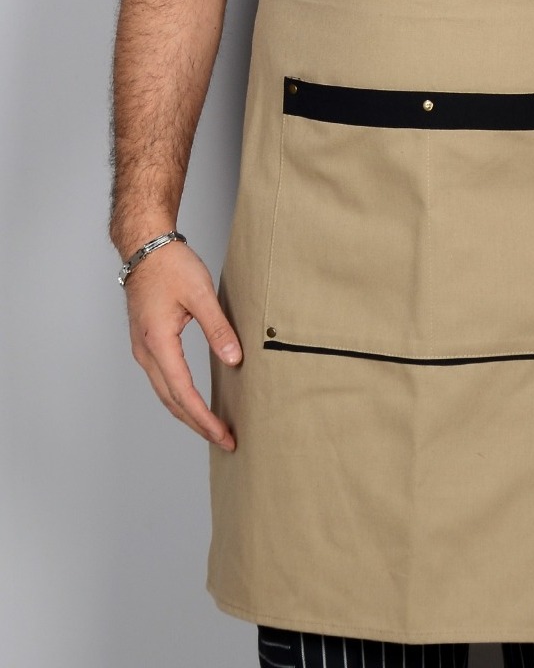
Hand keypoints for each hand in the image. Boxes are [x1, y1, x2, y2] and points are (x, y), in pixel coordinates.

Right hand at [124, 241, 241, 449]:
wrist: (145, 247)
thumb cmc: (171, 266)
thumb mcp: (200, 294)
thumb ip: (218, 328)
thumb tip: (234, 360)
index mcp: (158, 343)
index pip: (183, 393)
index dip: (204, 418)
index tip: (224, 434)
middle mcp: (146, 352)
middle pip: (172, 401)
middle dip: (198, 424)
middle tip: (225, 440)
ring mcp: (143, 350)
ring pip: (165, 393)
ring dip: (188, 413)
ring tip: (213, 428)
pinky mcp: (147, 344)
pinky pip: (163, 380)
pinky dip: (179, 397)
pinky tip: (195, 401)